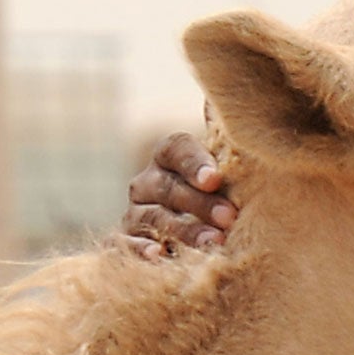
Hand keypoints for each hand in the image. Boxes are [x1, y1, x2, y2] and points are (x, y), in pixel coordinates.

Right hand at [122, 132, 236, 255]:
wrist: (197, 238)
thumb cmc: (218, 197)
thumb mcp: (228, 169)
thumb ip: (226, 137)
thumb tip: (223, 97)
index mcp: (169, 157)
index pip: (176, 149)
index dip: (195, 162)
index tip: (215, 178)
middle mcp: (147, 182)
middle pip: (169, 187)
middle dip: (200, 203)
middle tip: (230, 217)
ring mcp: (134, 213)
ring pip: (153, 218)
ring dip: (183, 230)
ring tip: (214, 243)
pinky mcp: (124, 243)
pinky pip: (123, 245)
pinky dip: (139, 250)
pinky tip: (159, 256)